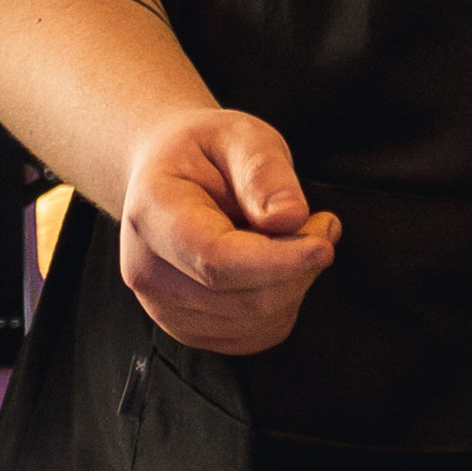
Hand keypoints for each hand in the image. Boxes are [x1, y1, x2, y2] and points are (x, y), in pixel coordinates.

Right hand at [118, 108, 340, 356]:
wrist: (168, 171)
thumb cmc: (204, 151)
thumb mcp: (239, 135)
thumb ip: (264, 171)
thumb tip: (289, 218)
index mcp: (153, 213)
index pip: (216, 260)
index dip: (279, 260)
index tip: (324, 243)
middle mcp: (148, 271)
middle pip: (243, 298)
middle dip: (300, 266)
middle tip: (322, 223)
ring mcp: (163, 308)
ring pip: (256, 322)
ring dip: (295, 284)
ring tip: (296, 235)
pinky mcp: (188, 329)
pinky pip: (255, 335)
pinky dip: (282, 305)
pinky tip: (277, 266)